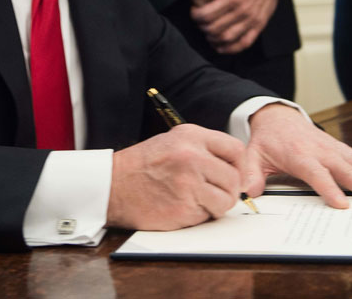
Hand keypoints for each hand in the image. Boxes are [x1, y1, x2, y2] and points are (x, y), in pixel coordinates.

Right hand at [106, 124, 244, 229]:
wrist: (112, 185)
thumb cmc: (142, 166)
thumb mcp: (173, 142)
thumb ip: (204, 150)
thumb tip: (235, 168)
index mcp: (191, 136)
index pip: (235, 149)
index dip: (239, 166)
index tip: (234, 175)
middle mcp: (192, 156)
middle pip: (234, 178)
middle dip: (229, 190)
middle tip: (215, 194)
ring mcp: (188, 182)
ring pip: (226, 200)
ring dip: (217, 205)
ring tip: (198, 201)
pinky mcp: (183, 207)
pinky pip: (207, 215)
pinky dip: (200, 216)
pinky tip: (182, 207)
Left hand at [190, 0, 279, 53]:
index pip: (207, 14)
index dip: (196, 15)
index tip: (194, 12)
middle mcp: (242, 10)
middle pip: (215, 27)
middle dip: (202, 27)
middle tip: (199, 22)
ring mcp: (251, 20)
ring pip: (227, 38)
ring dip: (213, 38)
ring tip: (207, 32)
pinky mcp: (258, 26)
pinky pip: (244, 43)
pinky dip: (230, 49)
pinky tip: (220, 46)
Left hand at [241, 104, 351, 207]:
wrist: (277, 117)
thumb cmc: (268, 140)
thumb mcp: (253, 155)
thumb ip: (251, 174)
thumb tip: (248, 192)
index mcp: (300, 155)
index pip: (317, 174)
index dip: (330, 189)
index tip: (343, 204)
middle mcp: (321, 151)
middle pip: (347, 170)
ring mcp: (334, 149)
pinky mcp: (342, 149)